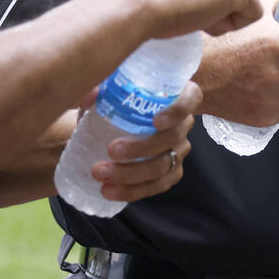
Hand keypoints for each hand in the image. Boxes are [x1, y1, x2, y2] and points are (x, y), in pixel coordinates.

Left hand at [91, 81, 200, 201]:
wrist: (109, 125)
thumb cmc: (117, 99)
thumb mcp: (109, 88)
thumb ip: (99, 87)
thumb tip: (88, 97)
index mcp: (178, 95)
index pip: (190, 99)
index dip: (177, 110)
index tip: (155, 121)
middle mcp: (183, 123)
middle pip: (172, 138)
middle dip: (141, 148)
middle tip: (111, 150)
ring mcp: (179, 150)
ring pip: (163, 167)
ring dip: (131, 174)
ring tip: (100, 173)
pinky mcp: (170, 173)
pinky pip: (157, 186)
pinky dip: (132, 191)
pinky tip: (110, 190)